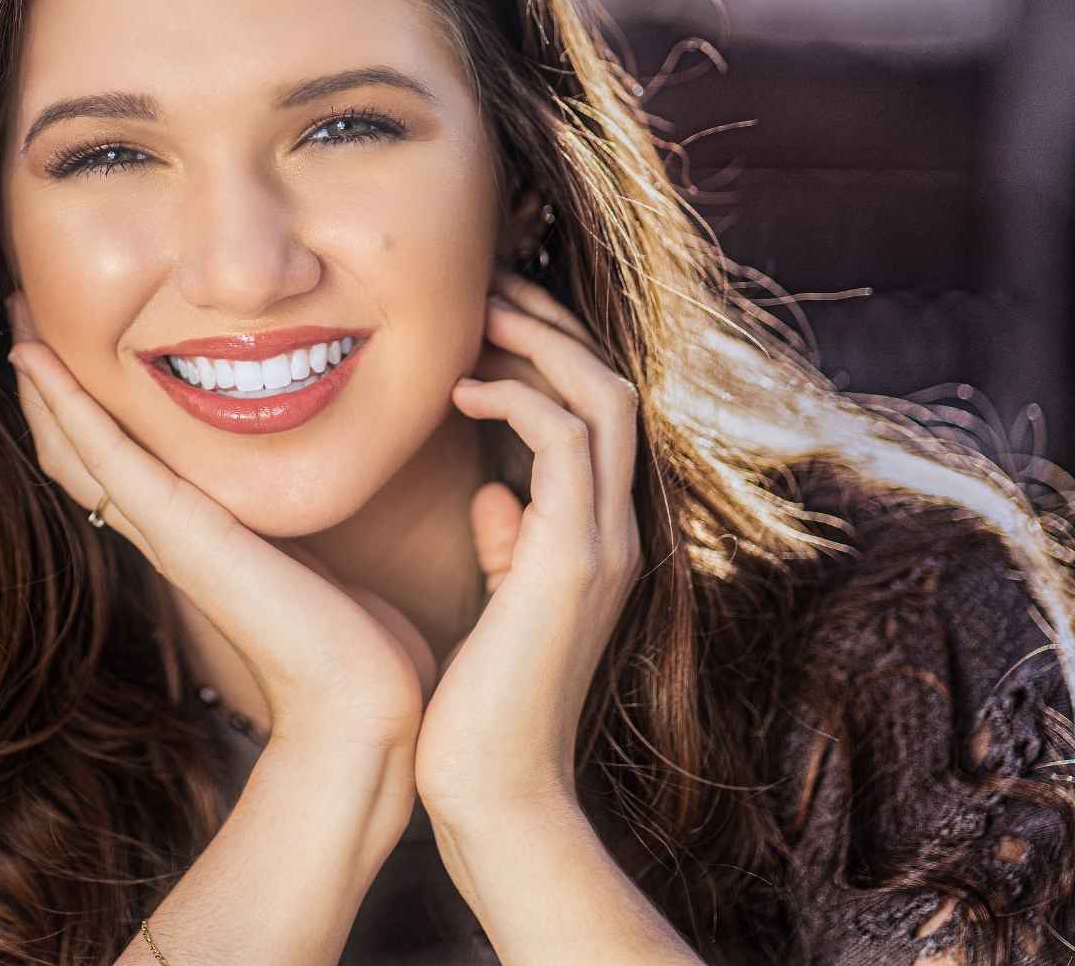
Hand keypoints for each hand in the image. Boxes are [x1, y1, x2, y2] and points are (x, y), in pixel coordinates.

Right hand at [3, 290, 434, 763]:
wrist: (360, 706)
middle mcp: (167, 535)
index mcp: (196, 538)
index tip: (68, 349)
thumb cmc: (358, 646)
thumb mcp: (323, 566)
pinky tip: (35, 362)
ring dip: (44, 384)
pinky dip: (65, 405)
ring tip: (15, 323)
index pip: (119, 466)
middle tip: (20, 321)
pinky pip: (107, 457)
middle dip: (49, 389)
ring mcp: (166, 534)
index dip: (85, 411)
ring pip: (77, 449)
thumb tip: (325, 518)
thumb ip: (304, 536)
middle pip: (79, 455)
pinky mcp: (180, 533)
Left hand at [413, 267, 642, 815]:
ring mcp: (605, 544)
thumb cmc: (477, 706)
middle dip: (553, 323)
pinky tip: (458, 394)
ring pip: (603, 397)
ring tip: (478, 308)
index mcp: (598, 537)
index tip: (487, 315)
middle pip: (612, 385)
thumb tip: (495, 495)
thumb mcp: (498, 606)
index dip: (551, 353)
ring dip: (541, 341)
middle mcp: (616, 531)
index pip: (597, 413)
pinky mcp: (574, 560)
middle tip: (487, 281)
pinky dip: (515, 399)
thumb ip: (509, 545)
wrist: (496, 793)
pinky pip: (565, 441)